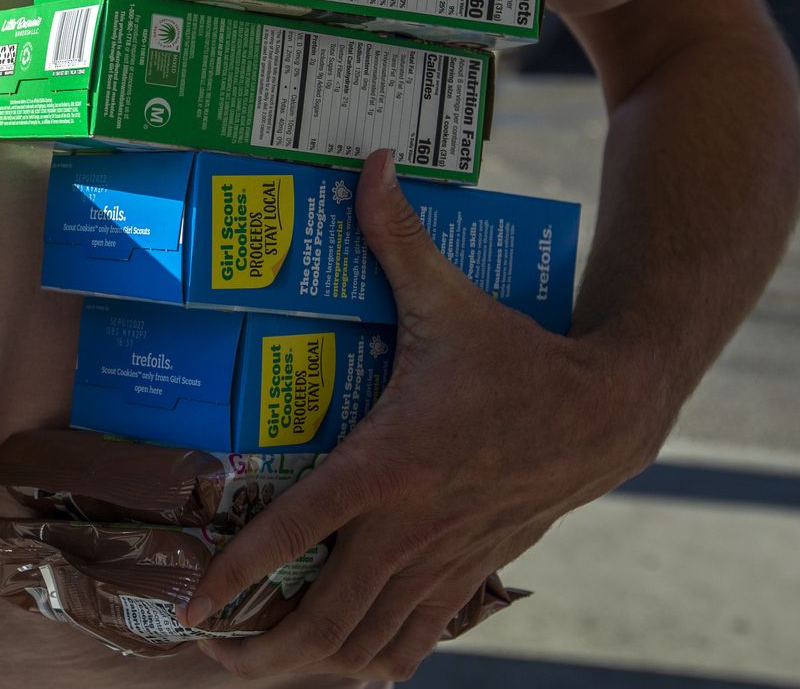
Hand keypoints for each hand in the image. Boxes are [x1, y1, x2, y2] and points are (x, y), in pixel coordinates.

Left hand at [182, 148, 666, 680]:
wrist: (609, 409)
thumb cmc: (516, 354)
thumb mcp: (449, 297)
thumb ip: (395, 236)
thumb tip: (368, 162)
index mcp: (387, 465)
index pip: (295, 533)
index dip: (237, 575)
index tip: (190, 608)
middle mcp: (408, 528)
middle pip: (322, 618)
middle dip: (259, 649)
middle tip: (210, 653)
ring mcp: (440, 562)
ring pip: (366, 645)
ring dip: (308, 666)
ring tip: (257, 667)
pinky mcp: (469, 575)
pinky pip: (415, 640)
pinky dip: (375, 663)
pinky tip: (346, 671)